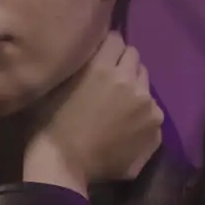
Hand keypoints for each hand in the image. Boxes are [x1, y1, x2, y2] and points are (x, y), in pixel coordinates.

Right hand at [23, 32, 163, 192]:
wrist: (63, 165)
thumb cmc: (49, 125)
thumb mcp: (59, 83)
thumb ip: (82, 64)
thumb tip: (96, 52)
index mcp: (103, 66)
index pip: (116, 39)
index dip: (108, 48)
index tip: (101, 58)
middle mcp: (130, 80)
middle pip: (135, 58)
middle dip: (124, 66)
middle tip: (110, 84)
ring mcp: (147, 105)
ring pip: (146, 86)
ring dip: (135, 91)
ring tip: (119, 109)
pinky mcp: (155, 128)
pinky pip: (152, 112)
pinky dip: (142, 116)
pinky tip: (126, 130)